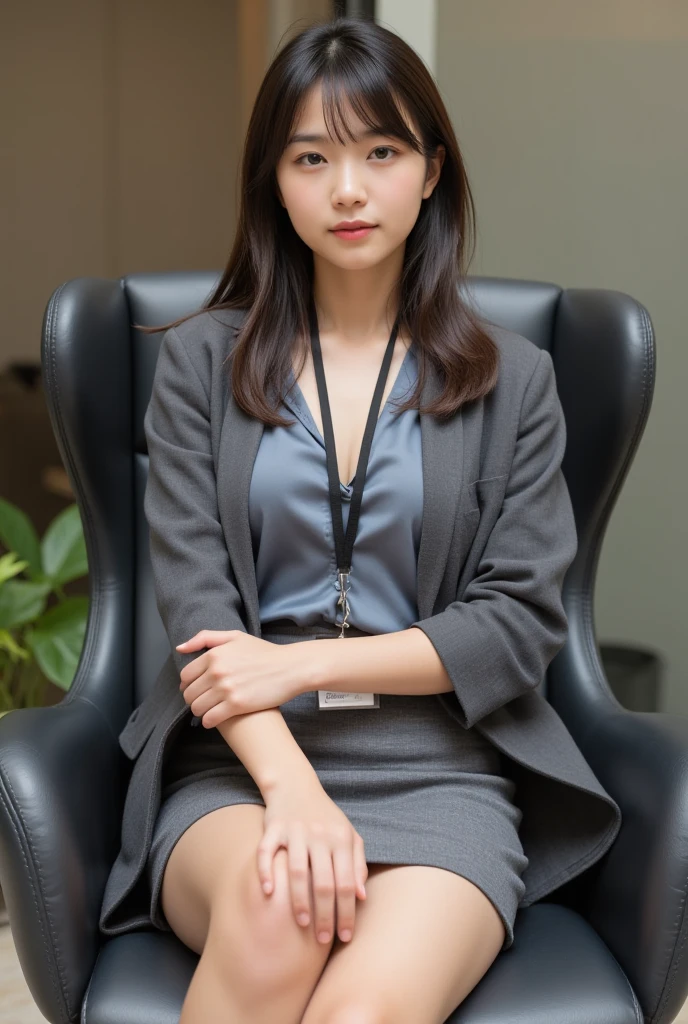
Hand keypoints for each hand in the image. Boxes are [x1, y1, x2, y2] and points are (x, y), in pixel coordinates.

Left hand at [176, 630, 314, 727]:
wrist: (290, 668)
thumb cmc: (264, 653)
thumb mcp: (235, 637)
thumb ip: (205, 638)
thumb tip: (180, 648)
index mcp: (214, 654)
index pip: (185, 676)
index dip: (188, 684)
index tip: (197, 688)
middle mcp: (217, 671)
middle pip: (189, 693)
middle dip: (193, 699)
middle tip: (203, 700)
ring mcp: (226, 689)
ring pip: (197, 708)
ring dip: (200, 711)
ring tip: (209, 710)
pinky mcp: (237, 705)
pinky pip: (210, 719)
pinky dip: (208, 721)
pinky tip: (215, 719)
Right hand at [259, 774, 367, 944]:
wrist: (296, 784)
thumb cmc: (326, 817)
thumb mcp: (348, 835)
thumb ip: (357, 864)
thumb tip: (361, 897)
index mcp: (341, 839)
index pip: (347, 883)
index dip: (347, 912)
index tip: (345, 936)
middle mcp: (320, 835)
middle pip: (324, 882)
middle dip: (325, 915)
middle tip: (322, 939)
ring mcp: (295, 830)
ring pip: (298, 871)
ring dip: (299, 900)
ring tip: (302, 923)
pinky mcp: (274, 827)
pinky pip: (267, 851)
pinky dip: (266, 871)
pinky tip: (269, 892)